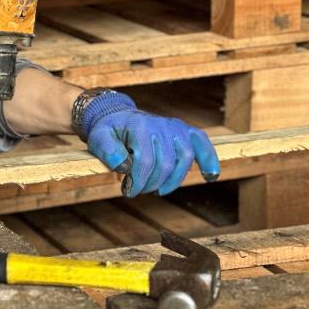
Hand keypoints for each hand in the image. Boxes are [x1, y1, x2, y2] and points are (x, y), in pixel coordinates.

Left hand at [80, 92, 220, 196]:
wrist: (119, 117)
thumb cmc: (110, 131)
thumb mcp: (98, 139)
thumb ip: (106, 151)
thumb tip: (122, 165)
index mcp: (140, 127)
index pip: (145, 161)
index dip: (138, 181)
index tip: (128, 191)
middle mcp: (161, 125)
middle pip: (166, 164)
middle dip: (152, 183)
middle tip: (139, 191)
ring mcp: (176, 127)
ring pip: (185, 159)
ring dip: (173, 180)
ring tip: (159, 190)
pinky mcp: (185, 130)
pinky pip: (202, 143)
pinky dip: (209, 159)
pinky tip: (210, 177)